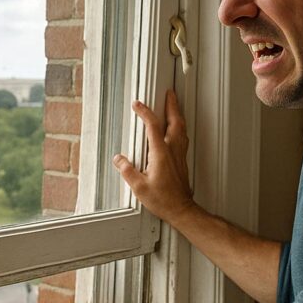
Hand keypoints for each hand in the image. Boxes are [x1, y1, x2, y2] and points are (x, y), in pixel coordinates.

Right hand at [113, 89, 196, 225]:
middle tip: (170, 94)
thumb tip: (119, 159)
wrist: (181, 209)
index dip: (145, 112)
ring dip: (178, 115)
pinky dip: (180, 127)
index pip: (153, 126)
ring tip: (174, 106)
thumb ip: (127, 171)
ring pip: (182, 129)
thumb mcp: (139, 187)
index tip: (138, 104)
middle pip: (175, 121)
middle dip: (172, 105)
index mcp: (161, 154)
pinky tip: (177, 129)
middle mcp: (173, 151)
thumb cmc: (163, 200)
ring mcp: (179, 155)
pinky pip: (183, 138)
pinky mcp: (182, 161)